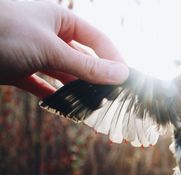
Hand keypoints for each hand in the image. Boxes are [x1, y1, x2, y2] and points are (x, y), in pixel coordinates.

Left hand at [0, 1, 128, 98]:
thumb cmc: (3, 33)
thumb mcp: (50, 49)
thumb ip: (87, 65)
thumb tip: (122, 74)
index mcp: (60, 19)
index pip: (98, 40)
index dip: (114, 59)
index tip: (128, 81)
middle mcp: (50, 35)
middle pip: (83, 59)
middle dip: (97, 79)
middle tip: (112, 100)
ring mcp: (34, 53)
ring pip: (64, 75)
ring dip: (77, 91)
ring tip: (93, 108)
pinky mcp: (18, 70)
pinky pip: (43, 85)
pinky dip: (54, 97)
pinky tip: (66, 109)